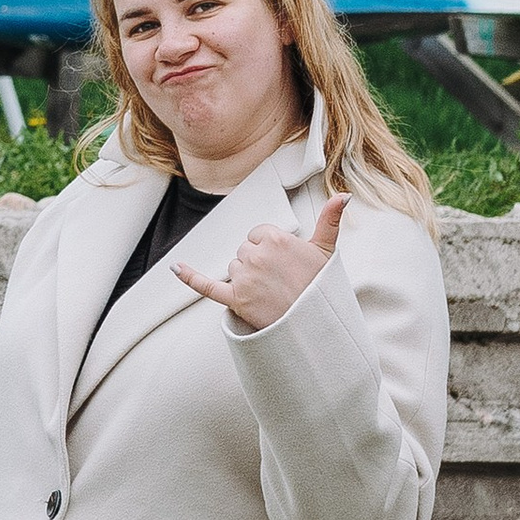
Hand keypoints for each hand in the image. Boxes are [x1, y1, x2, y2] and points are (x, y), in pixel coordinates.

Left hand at [175, 191, 345, 331]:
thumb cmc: (321, 287)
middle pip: (244, 251)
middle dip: (257, 263)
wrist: (316, 324)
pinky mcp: (235, 300)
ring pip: (233, 268)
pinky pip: (206, 286)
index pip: (258, 235)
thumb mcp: (327, 250)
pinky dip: (189, 277)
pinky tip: (175, 267)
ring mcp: (244, 278)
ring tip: (270, 292)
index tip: (284, 263)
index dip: (269, 249)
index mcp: (275, 238)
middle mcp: (256, 255)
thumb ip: (330, 219)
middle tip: (279, 281)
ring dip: (246, 278)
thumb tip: (344, 195)